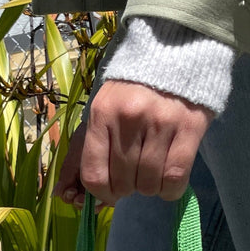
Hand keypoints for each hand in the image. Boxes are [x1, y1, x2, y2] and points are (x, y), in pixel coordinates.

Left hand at [54, 80, 212, 206]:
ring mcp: (160, 123)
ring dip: (148, 189)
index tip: (109, 194)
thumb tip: (60, 194)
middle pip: (122, 181)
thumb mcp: (100, 114)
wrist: (173, 56)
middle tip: (132, 177)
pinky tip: (167, 183)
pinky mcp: (189, 128)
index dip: (100, 194)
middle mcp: (128, 118)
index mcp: (101, 114)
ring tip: (150, 174)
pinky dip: (169, 190)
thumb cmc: (131, 92)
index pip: (94, 173)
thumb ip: (80, 154)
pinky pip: (175, 178)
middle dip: (125, 190)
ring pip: (148, 183)